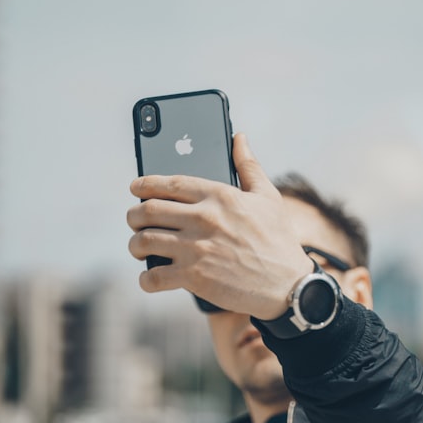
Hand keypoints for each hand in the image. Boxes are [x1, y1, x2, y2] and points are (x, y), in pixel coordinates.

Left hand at [127, 133, 313, 319]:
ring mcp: (196, 249)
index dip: (144, 184)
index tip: (135, 188)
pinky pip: (153, 276)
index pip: (169, 183)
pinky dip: (146, 279)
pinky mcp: (194, 278)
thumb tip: (239, 137)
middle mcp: (204, 219)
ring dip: (136, 245)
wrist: (288, 285)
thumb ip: (248, 165)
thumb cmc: (279, 240)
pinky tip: (151, 278)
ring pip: (143, 241)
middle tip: (135, 221)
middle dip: (134, 216)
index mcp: (219, 195)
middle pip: (147, 210)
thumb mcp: (268, 197)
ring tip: (140, 248)